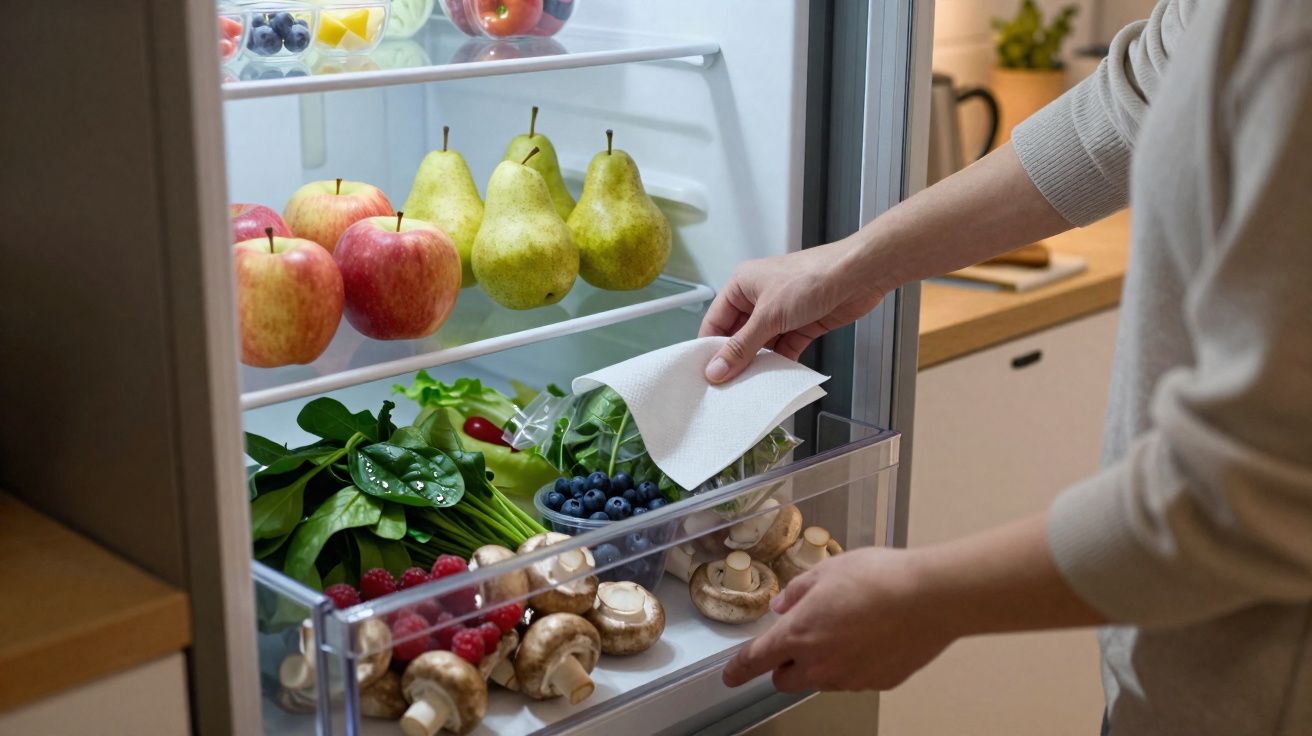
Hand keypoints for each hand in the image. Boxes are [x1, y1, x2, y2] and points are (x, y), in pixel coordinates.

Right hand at [698, 240, 887, 382]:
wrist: (858, 275)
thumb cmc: (810, 279)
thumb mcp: (769, 315)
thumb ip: (742, 346)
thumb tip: (716, 370)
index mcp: (741, 286)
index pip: (715, 322)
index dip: (710, 349)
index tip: (706, 376)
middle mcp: (758, 299)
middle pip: (738, 336)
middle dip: (734, 360)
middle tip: (726, 389)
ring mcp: (781, 314)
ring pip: (761, 346)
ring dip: (757, 365)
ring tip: (747, 390)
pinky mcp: (801, 326)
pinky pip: (783, 350)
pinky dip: (779, 365)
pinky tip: (773, 382)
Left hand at [720, 514, 1105, 691]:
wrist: (929, 597)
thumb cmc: (878, 577)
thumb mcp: (826, 571)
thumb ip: (798, 592)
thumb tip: (783, 605)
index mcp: (798, 635)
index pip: (755, 661)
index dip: (738, 670)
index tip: (729, 676)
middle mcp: (820, 665)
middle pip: (785, 679)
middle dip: (786, 663)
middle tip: (801, 638)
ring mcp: (850, 679)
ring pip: (822, 679)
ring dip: (823, 662)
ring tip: (849, 627)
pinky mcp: (878, 683)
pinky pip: (856, 677)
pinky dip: (856, 663)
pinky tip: (873, 637)